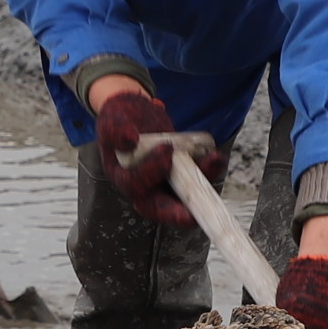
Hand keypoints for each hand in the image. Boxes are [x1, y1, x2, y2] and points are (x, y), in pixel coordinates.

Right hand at [90, 82, 216, 229]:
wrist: (134, 113)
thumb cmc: (119, 119)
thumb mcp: (111, 120)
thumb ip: (116, 131)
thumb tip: (128, 140)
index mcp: (122, 177)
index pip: (134, 185)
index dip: (149, 173)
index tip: (166, 149)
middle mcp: (144, 186)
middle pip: (160, 207)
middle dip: (177, 213)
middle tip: (192, 215)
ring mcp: (165, 182)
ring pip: (183, 195)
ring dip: (200, 186)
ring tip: (214, 161)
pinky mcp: (181, 174)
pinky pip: (196, 179)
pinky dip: (208, 170)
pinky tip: (216, 157)